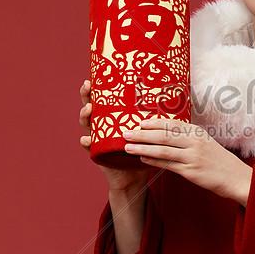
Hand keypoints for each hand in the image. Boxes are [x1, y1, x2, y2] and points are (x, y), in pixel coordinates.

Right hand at [79, 80, 147, 195]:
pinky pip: (88, 146)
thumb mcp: (145, 129)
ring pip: (86, 124)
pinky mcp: (97, 153)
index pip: (102, 100)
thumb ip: (150, 115)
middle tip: (87, 86)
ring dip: (85, 115)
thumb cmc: (142, 149)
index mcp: (112, 117)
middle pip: (90, 107)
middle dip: (86, 96)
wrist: (135, 175)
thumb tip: (169, 95)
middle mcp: (101, 126)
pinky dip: (86, 142)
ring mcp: (97, 139)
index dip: (96, 88)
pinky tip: (86, 139)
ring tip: (89, 109)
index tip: (94, 77)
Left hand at [121, 118, 252, 205]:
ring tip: (127, 147)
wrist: (237, 178)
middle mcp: (194, 141)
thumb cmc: (219, 162)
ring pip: (162, 149)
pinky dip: (153, 160)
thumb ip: (188, 138)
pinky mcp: (191, 171)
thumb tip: (167, 135)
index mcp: (197, 132)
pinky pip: (168, 164)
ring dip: (142, 147)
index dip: (154, 122)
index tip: (139, 122)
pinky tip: (142, 158)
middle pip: (163, 135)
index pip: (172, 124)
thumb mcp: (206, 144)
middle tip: (125, 132)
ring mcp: (193, 156)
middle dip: (142, 133)